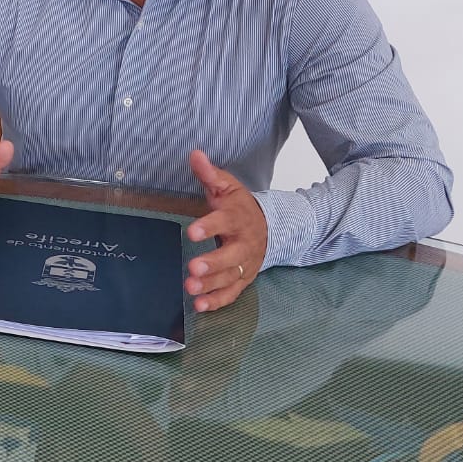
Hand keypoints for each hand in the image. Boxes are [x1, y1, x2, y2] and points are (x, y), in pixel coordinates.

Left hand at [184, 149, 267, 312]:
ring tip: (191, 289)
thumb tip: (194, 154)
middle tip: (193, 268)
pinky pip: (232, 293)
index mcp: (238, 218)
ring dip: (211, 285)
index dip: (208, 226)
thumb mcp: (227, 187)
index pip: (224, 221)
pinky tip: (199, 307)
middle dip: (213, 263)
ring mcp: (245, 264)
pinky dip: (217, 302)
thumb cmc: (240, 207)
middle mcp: (244, 243)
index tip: (191, 232)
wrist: (272, 227)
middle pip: (231, 256)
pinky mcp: (243, 279)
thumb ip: (210, 174)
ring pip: (230, 277)